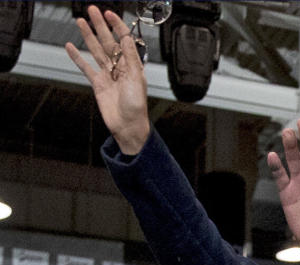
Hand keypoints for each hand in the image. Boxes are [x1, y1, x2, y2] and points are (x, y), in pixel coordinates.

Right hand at [65, 6, 149, 154]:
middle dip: (100, 25)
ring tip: (80, 21)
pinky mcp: (98, 84)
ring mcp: (108, 75)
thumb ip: (130, 58)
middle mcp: (120, 68)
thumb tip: (126, 38)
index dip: (116, 26)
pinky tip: (70, 46)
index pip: (123, 40)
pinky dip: (77, 57)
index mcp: (132, 65)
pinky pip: (86, 67)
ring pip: (96, 51)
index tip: (109, 13)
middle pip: (107, 41)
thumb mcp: (137, 79)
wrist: (127, 126)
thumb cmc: (136, 106)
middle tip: (92, 10)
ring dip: (88, 36)